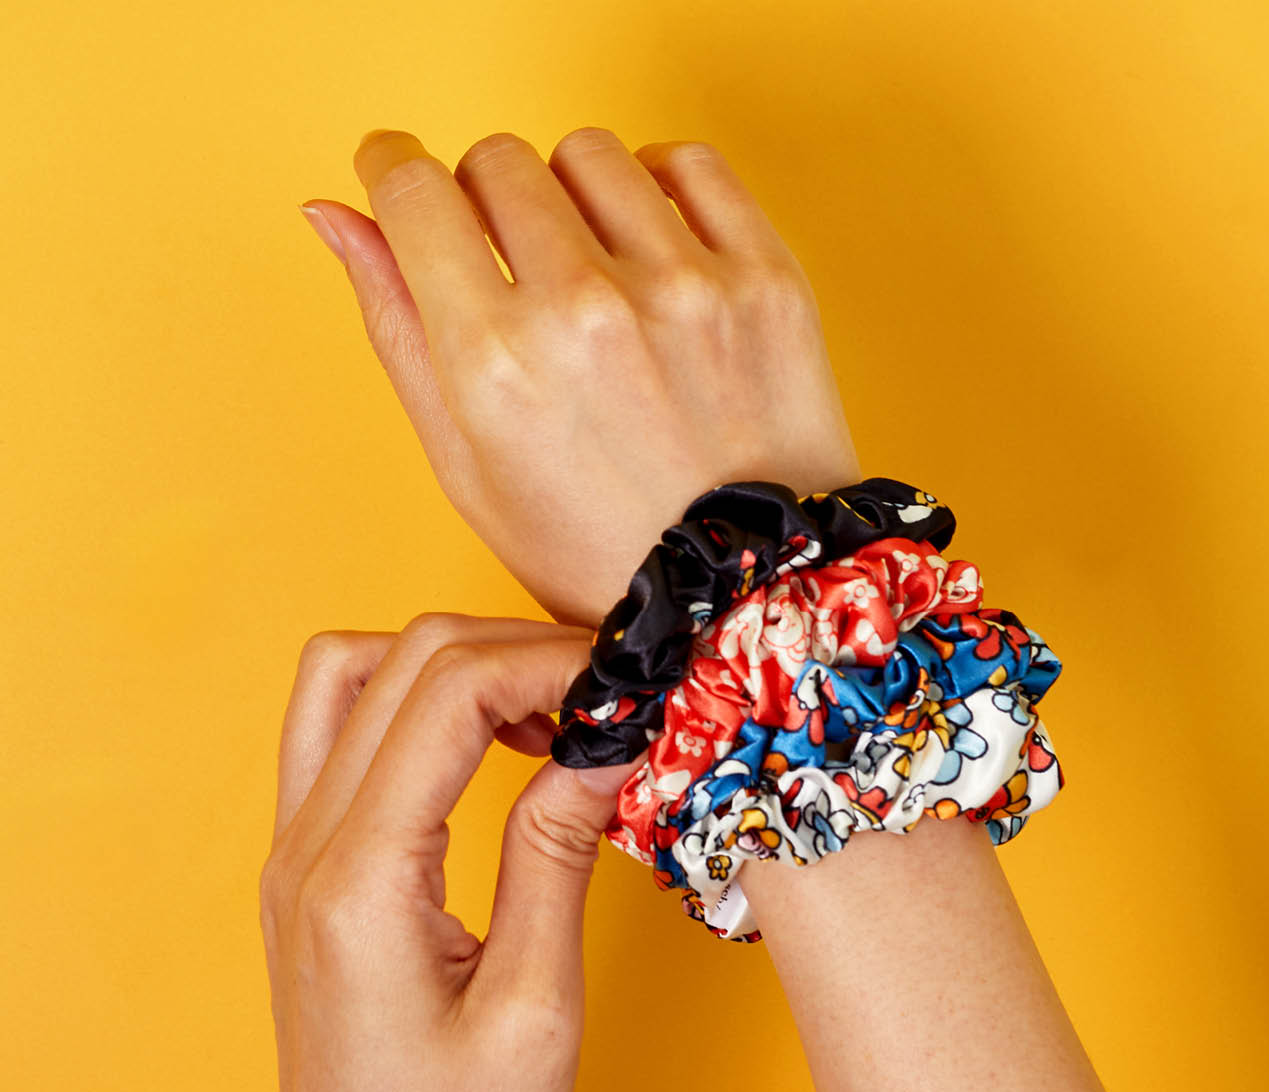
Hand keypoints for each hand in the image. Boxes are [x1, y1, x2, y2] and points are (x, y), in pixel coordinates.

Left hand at [260, 612, 639, 1091]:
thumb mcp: (535, 1010)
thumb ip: (558, 855)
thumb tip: (604, 746)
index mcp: (359, 879)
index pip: (447, 690)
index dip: (548, 661)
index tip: (623, 682)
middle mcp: (305, 849)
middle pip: (397, 658)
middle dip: (508, 649)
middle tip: (596, 693)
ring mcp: (291, 857)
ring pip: (347, 676)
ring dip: (448, 666)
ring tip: (540, 715)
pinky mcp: (304, 874)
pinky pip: (339, 735)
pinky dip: (416, 709)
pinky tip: (488, 753)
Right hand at [300, 127, 860, 624]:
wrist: (744, 588)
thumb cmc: (595, 548)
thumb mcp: (467, 469)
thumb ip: (396, 328)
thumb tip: (332, 213)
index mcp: (495, 364)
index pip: (412, 191)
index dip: (388, 168)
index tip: (396, 171)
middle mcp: (584, 310)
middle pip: (496, 161)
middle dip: (480, 196)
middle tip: (507, 261)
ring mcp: (684, 287)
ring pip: (587, 153)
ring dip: (568, 192)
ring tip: (586, 265)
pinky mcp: (763, 279)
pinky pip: (687, 164)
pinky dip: (656, 186)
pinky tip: (649, 245)